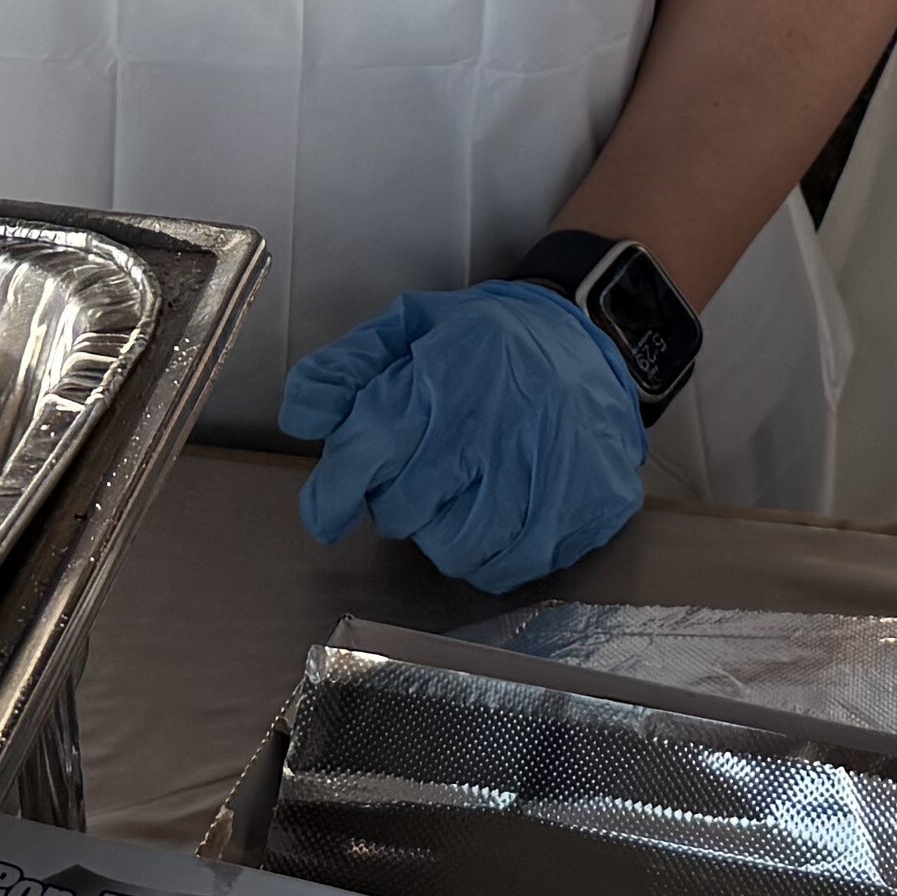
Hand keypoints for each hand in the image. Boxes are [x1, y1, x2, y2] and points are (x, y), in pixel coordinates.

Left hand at [283, 284, 650, 595]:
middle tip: (411, 480)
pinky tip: (491, 520)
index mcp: (448, 376)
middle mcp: (496, 427)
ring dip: (437, 534)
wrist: (593, 342)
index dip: (333, 493)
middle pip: (407, 509)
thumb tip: (302, 417)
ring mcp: (548, 473)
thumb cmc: (490, 340)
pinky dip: (486, 556)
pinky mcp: (585, 509)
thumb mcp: (412, 329)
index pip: (369, 449)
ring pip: (456, 548)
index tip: (325, 514)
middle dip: (393, 503)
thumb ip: (348, 367)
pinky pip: (508, 566)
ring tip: (451, 499)